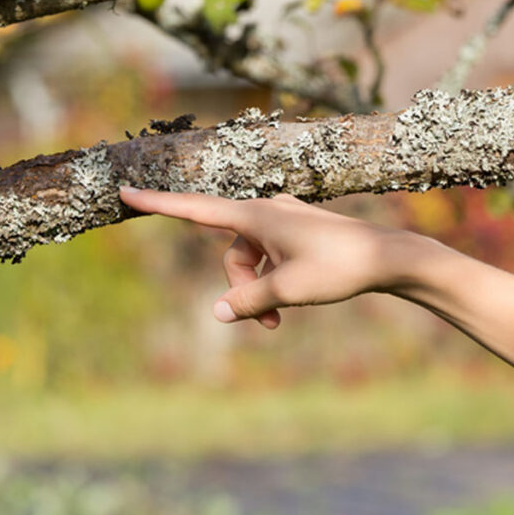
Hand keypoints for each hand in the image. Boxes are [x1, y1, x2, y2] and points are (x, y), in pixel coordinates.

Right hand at [119, 187, 417, 328]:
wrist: (388, 256)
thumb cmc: (339, 266)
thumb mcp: (288, 289)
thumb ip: (248, 300)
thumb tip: (217, 313)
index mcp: (255, 215)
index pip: (195, 209)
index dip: (158, 203)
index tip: (125, 191)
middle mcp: (265, 210)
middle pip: (229, 252)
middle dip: (239, 287)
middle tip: (267, 323)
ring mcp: (282, 219)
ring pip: (249, 258)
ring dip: (257, 289)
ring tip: (280, 320)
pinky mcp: (296, 231)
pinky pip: (268, 256)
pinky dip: (272, 279)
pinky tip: (292, 298)